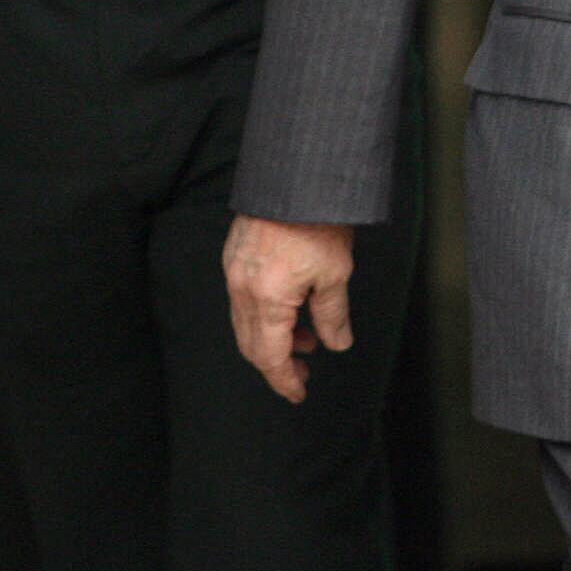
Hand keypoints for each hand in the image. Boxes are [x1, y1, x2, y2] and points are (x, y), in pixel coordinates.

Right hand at [223, 214, 356, 402]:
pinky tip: (290, 308)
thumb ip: (333, 315)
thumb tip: (336, 343)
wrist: (295, 176)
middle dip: (277, 364)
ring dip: (272, 338)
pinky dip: (264, 314)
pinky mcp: (234, 256)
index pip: (270, 357)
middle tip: (303, 372)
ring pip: (246, 323)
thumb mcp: (335, 273)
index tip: (298, 393)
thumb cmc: (317, 220)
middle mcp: (242, 289)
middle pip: (252, 345)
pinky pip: (242, 300)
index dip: (284, 380)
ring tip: (307, 336)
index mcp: (268, 300)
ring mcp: (234, 272)